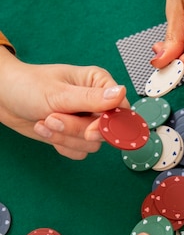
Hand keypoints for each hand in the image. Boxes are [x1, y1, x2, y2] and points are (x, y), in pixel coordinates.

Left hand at [0, 46, 128, 158]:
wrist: (3, 98)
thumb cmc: (27, 86)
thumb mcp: (59, 93)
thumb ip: (92, 97)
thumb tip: (121, 93)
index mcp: (99, 83)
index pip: (120, 109)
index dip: (109, 124)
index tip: (91, 131)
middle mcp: (96, 102)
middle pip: (105, 131)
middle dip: (76, 130)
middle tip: (54, 119)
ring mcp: (86, 120)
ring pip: (91, 144)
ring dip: (65, 137)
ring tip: (45, 122)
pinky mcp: (75, 135)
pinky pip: (79, 151)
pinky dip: (61, 144)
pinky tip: (46, 129)